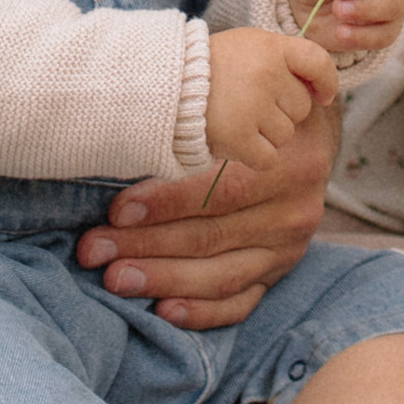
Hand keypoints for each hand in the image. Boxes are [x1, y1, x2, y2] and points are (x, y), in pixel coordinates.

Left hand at [78, 109, 339, 328]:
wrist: (309, 127)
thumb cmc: (260, 103)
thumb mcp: (246, 91)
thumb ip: (202, 112)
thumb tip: (129, 129)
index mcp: (289, 159)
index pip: (220, 189)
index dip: (165, 202)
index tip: (115, 210)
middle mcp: (294, 209)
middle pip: (212, 236)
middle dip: (146, 245)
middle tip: (95, 250)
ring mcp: (289, 247)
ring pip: (221, 275)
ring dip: (163, 280)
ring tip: (115, 279)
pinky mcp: (279, 271)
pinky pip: (240, 302)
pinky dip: (202, 312)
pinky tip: (164, 312)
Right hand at [203, 23, 337, 167]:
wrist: (169, 84)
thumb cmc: (216, 66)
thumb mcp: (251, 46)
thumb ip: (285, 60)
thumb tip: (321, 91)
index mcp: (272, 48)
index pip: (318, 62)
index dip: (326, 82)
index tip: (322, 95)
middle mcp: (267, 75)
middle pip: (302, 107)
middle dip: (283, 109)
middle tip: (251, 101)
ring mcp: (253, 107)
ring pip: (285, 134)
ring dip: (267, 133)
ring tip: (239, 116)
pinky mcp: (240, 137)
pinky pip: (269, 158)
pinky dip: (256, 156)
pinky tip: (238, 140)